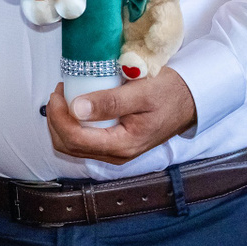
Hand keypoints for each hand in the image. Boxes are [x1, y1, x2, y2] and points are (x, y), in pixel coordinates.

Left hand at [44, 73, 197, 163]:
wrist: (190, 100)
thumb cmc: (170, 93)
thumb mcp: (141, 92)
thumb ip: (110, 102)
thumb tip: (76, 108)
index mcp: (122, 145)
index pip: (75, 139)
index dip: (58, 116)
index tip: (59, 92)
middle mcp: (116, 154)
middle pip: (68, 146)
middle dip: (56, 119)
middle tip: (60, 91)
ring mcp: (114, 151)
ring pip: (73, 145)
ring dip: (62, 121)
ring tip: (66, 95)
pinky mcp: (114, 143)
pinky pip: (83, 140)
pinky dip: (72, 123)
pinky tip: (77, 103)